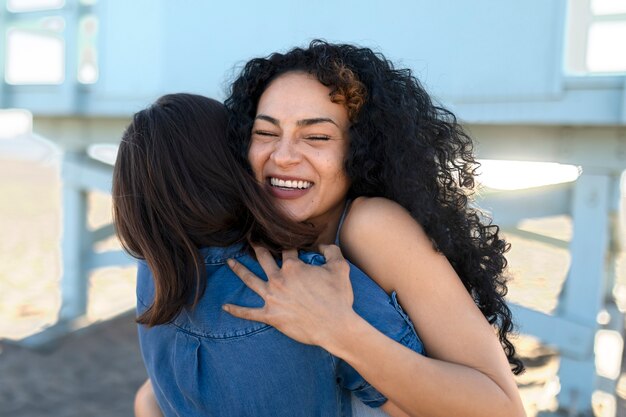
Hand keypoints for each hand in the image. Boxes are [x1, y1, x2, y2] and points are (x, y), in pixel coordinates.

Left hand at [223, 244, 355, 347]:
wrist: (335, 326)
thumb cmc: (338, 297)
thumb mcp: (340, 268)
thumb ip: (332, 251)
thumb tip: (323, 244)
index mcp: (293, 266)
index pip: (287, 249)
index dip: (288, 244)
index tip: (287, 241)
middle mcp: (278, 279)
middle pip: (263, 258)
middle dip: (256, 247)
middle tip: (250, 239)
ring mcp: (272, 298)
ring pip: (250, 280)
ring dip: (239, 269)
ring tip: (229, 262)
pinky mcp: (270, 315)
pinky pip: (248, 313)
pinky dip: (236, 310)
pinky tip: (225, 307)